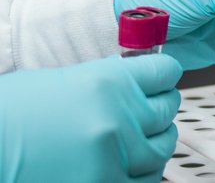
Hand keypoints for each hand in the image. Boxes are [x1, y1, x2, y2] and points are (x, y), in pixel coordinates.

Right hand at [0, 54, 181, 182]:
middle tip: (153, 108)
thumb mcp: (67, 80)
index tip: (163, 80)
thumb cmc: (15, 113)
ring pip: (164, 147)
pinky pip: (147, 180)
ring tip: (143, 138)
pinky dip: (144, 171)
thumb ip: (111, 81)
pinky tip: (131, 164)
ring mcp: (114, 156)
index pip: (166, 72)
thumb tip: (140, 83)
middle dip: (162, 107)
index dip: (165, 75)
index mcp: (108, 81)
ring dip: (157, 140)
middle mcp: (117, 117)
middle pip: (169, 108)